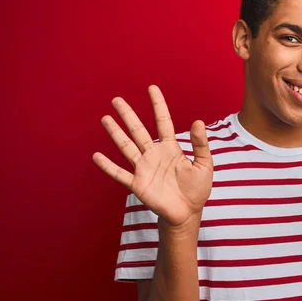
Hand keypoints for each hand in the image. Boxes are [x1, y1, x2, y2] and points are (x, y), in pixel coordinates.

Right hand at [92, 85, 212, 227]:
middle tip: (117, 99)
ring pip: (127, 147)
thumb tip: (198, 121)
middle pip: (138, 130)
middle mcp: (154, 155)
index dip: (158, 105)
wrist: (188, 212)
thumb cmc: (198, 189)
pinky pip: (120, 174)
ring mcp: (144, 169)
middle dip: (128, 115)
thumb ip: (200, 144)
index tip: (152, 88)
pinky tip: (97, 155)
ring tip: (105, 118)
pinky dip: (108, 166)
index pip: (163, 122)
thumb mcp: (204, 164)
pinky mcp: (138, 184)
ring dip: (116, 133)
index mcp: (171, 148)